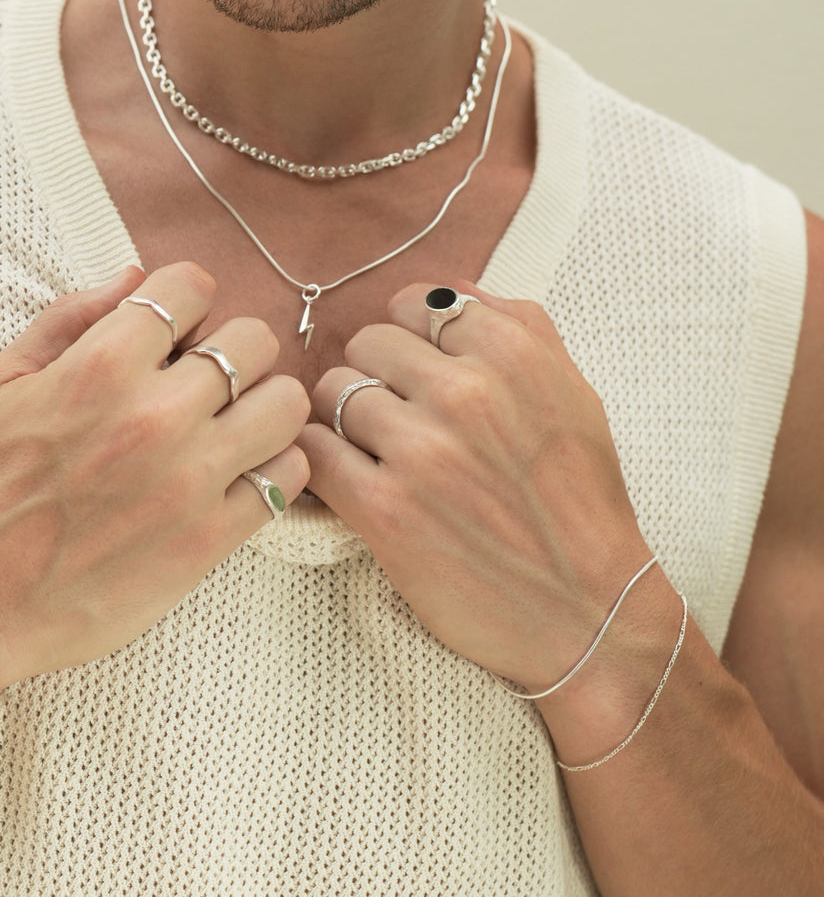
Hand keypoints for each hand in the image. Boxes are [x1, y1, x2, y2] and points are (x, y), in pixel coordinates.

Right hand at [0, 262, 310, 697]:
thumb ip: (69, 318)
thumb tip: (134, 276)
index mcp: (100, 365)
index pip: (192, 285)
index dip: (185, 299)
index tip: (173, 329)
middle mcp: (154, 414)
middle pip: (254, 338)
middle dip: (232, 348)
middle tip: (206, 379)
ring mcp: (188, 478)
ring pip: (286, 404)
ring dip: (263, 405)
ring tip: (232, 424)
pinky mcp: (208, 540)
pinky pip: (287, 479)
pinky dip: (272, 469)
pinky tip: (238, 475)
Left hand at [295, 282, 651, 690]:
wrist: (589, 611)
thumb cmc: (581, 500)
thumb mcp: (572, 391)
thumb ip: (518, 325)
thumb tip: (450, 292)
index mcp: (511, 353)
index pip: (415, 304)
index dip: (412, 340)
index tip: (422, 374)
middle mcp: (465, 392)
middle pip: (366, 343)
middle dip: (377, 377)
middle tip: (399, 418)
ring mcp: (421, 450)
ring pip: (332, 392)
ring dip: (346, 421)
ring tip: (378, 454)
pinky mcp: (385, 510)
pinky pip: (313, 452)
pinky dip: (320, 463)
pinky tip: (348, 480)